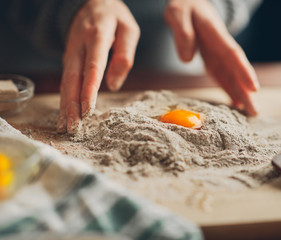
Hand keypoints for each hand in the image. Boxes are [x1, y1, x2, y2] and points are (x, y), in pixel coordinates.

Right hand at [57, 0, 139, 132]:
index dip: (89, 88)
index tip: (88, 109)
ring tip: (66, 126)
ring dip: (65, 104)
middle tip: (73, 126)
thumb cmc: (114, 17)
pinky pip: (66, 79)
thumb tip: (114, 84)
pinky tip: (66, 113)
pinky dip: (65, 97)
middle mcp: (79, 44)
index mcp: (97, 35)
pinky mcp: (69, 58)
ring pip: (66, 81)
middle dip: (72, 104)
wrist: (90, 2)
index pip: (93, 66)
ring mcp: (71, 51)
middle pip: (73, 77)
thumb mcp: (129, 29)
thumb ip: (124, 55)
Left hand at [164, 0, 258, 115]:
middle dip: (247, 90)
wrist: (190, 2)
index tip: (254, 89)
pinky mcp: (212, 59)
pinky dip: (229, 89)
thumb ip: (182, 33)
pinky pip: (222, 76)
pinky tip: (235, 103)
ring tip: (250, 113)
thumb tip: (186, 59)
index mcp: (215, 34)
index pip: (233, 55)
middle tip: (255, 112)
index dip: (244, 72)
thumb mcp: (178, 14)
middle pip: (237, 69)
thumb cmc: (184, 6)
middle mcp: (220, 46)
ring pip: (232, 75)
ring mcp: (218, 53)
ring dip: (241, 93)